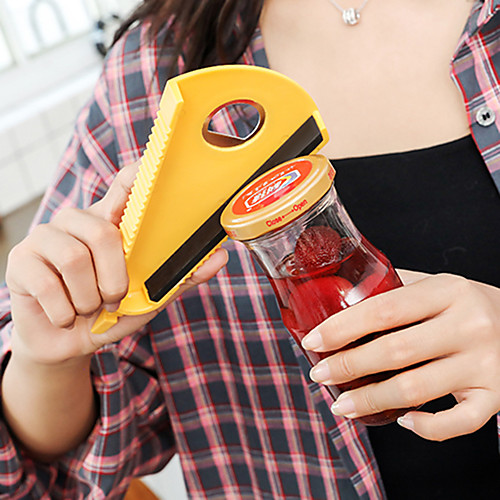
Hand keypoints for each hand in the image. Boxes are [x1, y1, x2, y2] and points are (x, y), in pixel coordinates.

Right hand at [6, 163, 227, 365]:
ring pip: (75, 259)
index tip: (148, 171)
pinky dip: (65, 312)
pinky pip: (48, 285)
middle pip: (102, 232)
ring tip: (88, 306)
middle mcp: (77, 221)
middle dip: (115, 280)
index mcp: (110, 223)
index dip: (135, 175)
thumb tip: (221, 258)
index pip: (123, 185)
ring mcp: (45, 236)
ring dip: (89, 299)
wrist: (68, 341)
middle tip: (114, 298)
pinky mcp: (20, 260)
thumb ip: (181, 276)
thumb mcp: (149, 296)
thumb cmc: (110, 311)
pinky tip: (65, 314)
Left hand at [300, 270, 499, 440]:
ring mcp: (485, 364)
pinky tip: (402, 420)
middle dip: (347, 366)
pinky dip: (427, 428)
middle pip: (394, 351)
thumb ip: (396, 287)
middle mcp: (469, 326)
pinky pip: (458, 423)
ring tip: (340, 404)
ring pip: (416, 389)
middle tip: (319, 374)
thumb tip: (341, 293)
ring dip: (370, 400)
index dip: (342, 327)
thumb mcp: (438, 285)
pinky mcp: (496, 396)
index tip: (313, 341)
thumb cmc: (468, 305)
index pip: (384, 309)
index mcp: (448, 291)